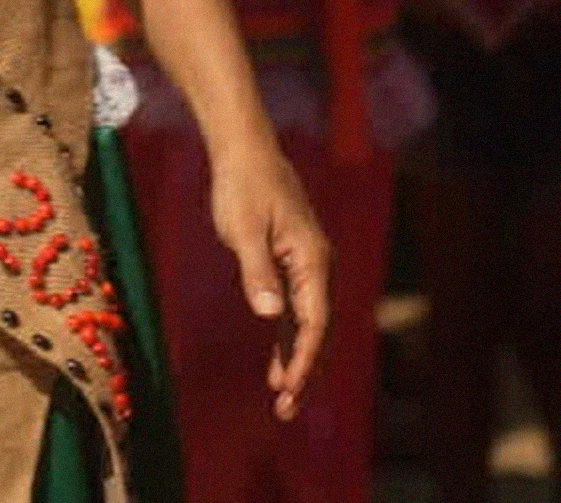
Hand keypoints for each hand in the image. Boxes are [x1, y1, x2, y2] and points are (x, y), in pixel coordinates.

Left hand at [208, 135, 330, 419]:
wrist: (245, 151)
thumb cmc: (243, 186)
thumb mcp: (244, 229)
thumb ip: (257, 272)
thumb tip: (270, 315)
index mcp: (312, 260)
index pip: (314, 322)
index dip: (302, 358)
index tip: (287, 388)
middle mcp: (317, 266)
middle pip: (315, 328)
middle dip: (303, 369)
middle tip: (285, 409)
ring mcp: (305, 265)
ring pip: (306, 321)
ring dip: (295, 356)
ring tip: (281, 396)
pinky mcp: (290, 261)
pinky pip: (295, 307)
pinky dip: (287, 335)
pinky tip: (276, 359)